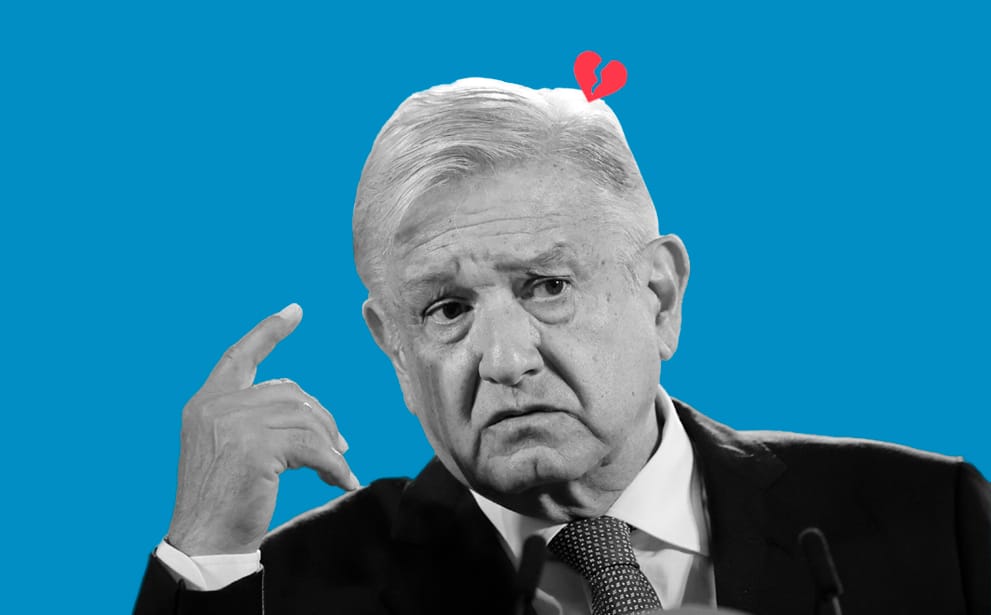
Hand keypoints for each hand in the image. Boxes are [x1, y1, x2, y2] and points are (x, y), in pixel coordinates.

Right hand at [166, 303, 356, 555]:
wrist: (202, 541)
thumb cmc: (221, 503)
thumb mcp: (228, 449)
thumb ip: (253, 420)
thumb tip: (309, 410)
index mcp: (205, 402)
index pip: (240, 356)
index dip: (268, 332)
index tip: (295, 311)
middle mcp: (216, 405)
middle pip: (290, 393)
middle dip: (321, 418)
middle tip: (340, 446)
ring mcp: (234, 423)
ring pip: (305, 419)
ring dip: (329, 446)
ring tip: (337, 469)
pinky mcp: (255, 446)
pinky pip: (313, 447)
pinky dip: (334, 465)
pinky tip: (342, 481)